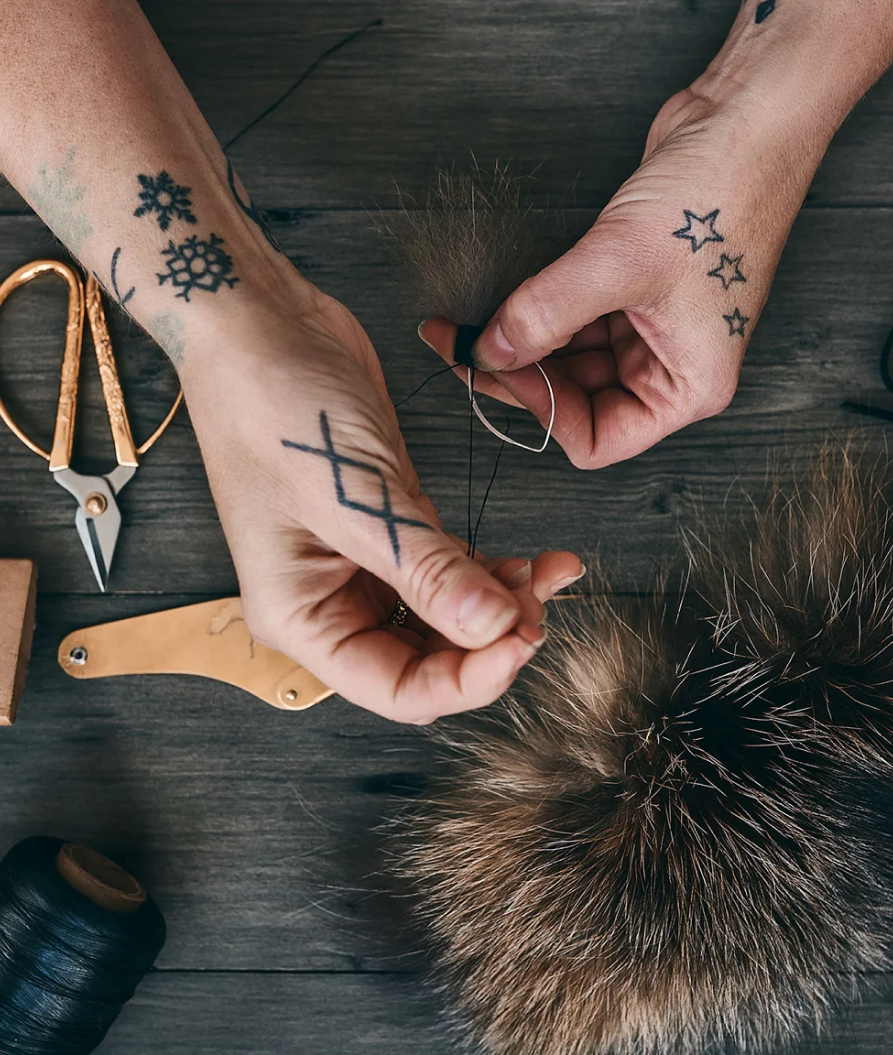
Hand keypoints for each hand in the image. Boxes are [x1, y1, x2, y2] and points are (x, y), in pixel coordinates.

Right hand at [179, 279, 582, 722]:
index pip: (395, 689)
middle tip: (542, 607)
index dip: (465, 681)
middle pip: (426, 660)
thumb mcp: (355, 496)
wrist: (260, 322)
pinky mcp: (392, 524)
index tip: (522, 642)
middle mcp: (329, 601)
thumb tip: (495, 629)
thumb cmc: (274, 405)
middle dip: (488, 642)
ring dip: (499, 606)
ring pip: (445, 618)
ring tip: (547, 575)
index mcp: (300, 616)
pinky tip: (530, 560)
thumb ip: (428, 571)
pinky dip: (490, 571)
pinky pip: (449, 570)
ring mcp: (364, 563)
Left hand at [420, 85, 827, 467]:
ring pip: (572, 361)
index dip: (544, 411)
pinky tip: (504, 303)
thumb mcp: (618, 263)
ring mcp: (651, 329)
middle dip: (522, 376)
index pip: (598, 439)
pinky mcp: (632, 291)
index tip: (500, 370)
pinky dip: (539, 315)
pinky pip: (575, 322)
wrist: (746, 115)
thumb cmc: (718, 193)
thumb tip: (488, 352)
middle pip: (579, 400)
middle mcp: (671, 367)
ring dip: (524, 345)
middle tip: (464, 349)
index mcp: (689, 386)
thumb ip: (545, 314)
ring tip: (472, 325)